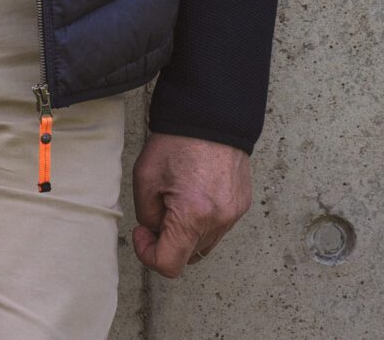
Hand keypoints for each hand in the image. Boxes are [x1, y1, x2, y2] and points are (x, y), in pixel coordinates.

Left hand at [131, 132, 250, 277]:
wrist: (210, 119)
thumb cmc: (175, 144)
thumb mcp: (144, 178)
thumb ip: (147, 215)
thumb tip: (156, 232)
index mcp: (192, 215)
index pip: (170, 264)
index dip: (148, 255)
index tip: (142, 233)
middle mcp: (219, 221)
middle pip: (188, 256)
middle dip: (167, 242)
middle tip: (157, 212)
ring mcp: (234, 215)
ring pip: (204, 244)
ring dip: (186, 233)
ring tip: (175, 201)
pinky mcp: (241, 206)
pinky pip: (218, 228)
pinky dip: (202, 222)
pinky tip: (193, 196)